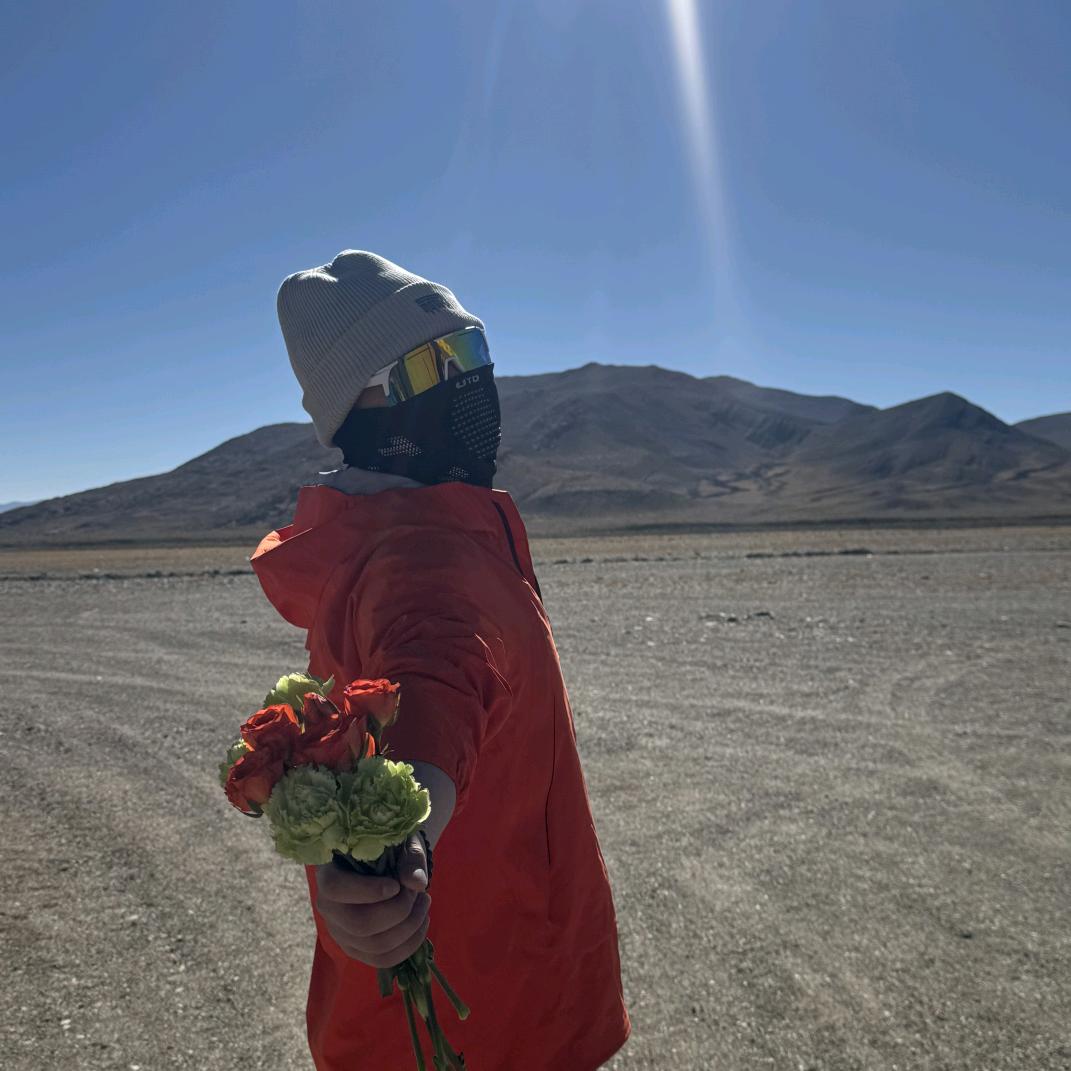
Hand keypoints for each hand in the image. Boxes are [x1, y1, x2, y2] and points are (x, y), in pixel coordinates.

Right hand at [314, 833, 431, 968]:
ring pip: (375, 945)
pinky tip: (422, 922)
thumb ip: (410, 857)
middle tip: (417, 892)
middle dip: (399, 911)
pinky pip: (383, 959)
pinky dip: (409, 945)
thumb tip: (417, 883)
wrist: (385, 861)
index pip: (336, 888)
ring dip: (409, 927)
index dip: (367, 891)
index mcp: (329, 872)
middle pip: (359, 924)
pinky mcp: (357, 948)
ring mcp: (340, 932)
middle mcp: (328, 907)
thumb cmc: (388, 846)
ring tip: (424, 902)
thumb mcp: (401, 841)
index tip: (395, 885)